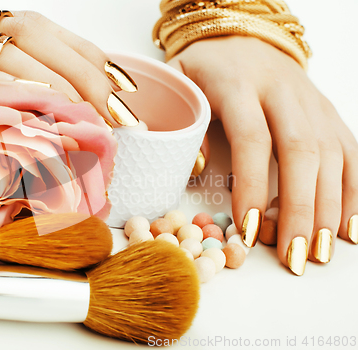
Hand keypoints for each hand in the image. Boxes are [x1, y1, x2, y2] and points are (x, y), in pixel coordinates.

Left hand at [168, 35, 357, 273]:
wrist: (244, 39)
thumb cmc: (204, 69)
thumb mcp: (178, 82)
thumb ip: (182, 120)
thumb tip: (197, 168)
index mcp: (239, 84)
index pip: (252, 136)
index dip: (252, 184)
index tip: (248, 228)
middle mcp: (284, 91)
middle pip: (300, 150)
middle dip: (298, 207)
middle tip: (290, 255)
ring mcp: (312, 102)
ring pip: (330, 155)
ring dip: (328, 208)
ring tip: (316, 252)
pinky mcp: (329, 113)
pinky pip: (350, 152)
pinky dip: (353, 192)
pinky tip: (348, 228)